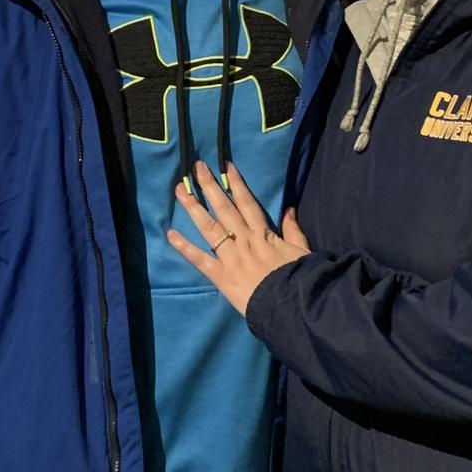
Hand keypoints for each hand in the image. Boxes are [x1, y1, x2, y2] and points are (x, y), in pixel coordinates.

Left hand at [166, 160, 310, 314]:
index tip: (225, 166)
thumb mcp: (301, 251)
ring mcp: (230, 257)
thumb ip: (293, 230)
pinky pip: (200, 260)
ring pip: (209, 227)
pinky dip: (185, 248)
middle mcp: (243, 240)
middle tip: (196, 167)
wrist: (290, 305)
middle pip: (224, 208)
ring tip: (180, 190)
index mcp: (263, 233)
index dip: (236, 183)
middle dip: (209, 186)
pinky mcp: (221, 276)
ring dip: (193, 207)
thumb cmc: (298, 279)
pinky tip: (171, 235)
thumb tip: (288, 209)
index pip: (247, 202)